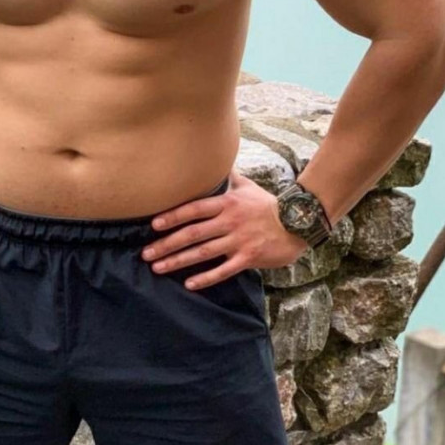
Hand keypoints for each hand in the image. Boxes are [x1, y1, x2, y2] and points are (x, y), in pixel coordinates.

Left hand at [141, 172, 310, 289]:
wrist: (298, 224)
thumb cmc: (268, 205)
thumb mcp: (247, 186)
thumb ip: (228, 177)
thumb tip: (216, 160)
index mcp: (227, 203)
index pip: (194, 209)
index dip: (173, 216)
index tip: (153, 225)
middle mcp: (229, 221)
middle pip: (193, 233)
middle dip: (167, 243)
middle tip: (147, 253)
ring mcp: (238, 241)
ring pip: (203, 253)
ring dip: (179, 261)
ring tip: (158, 268)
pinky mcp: (248, 258)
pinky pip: (223, 270)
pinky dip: (206, 278)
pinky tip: (190, 284)